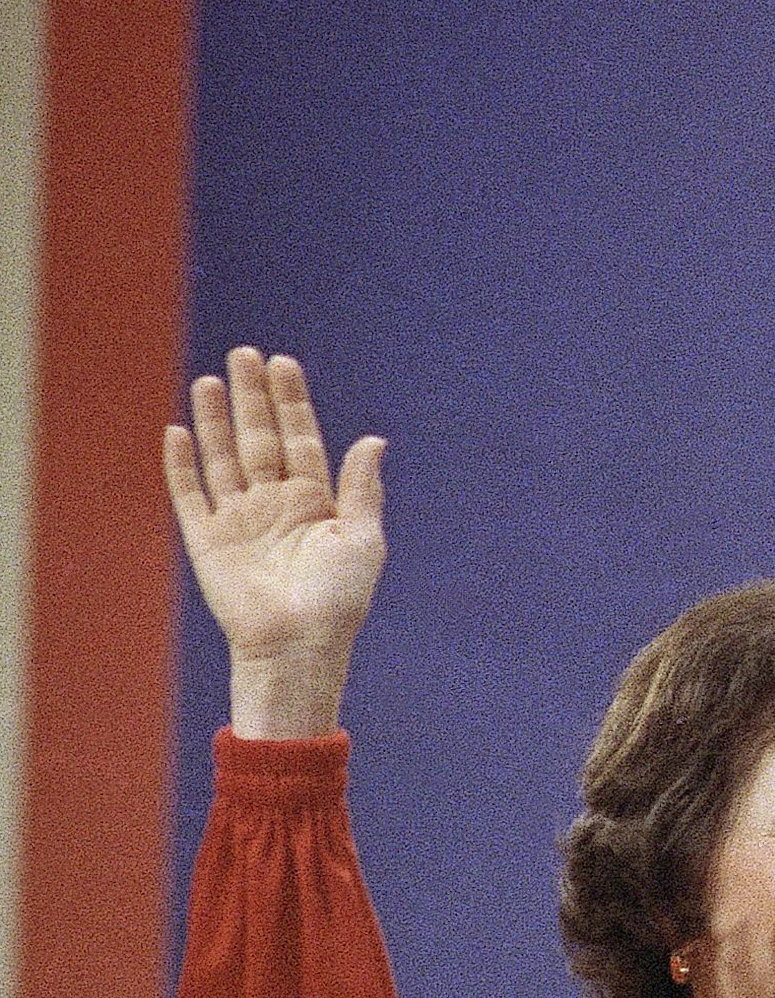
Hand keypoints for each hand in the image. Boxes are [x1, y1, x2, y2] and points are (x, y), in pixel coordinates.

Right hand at [162, 349, 386, 737]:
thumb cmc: (339, 599)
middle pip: (259, 437)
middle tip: (243, 353)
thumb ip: (363, 487)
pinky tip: (177, 430)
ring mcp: (239, 519)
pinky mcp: (208, 540)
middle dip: (252, 397)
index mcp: (315, 500)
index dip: (291, 401)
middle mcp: (274, 503)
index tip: (283, 363)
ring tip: (209, 379)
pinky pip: (190, 494)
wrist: (298, 644)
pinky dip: (181, 464)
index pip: (300, 437)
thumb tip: (374, 438)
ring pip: (223, 456)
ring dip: (215, 419)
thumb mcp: (362, 538)